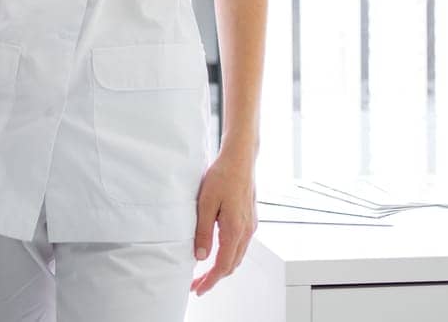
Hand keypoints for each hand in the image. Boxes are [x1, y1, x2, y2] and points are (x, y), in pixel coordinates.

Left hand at [190, 148, 257, 295]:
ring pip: (237, 256)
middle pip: (231, 265)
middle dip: (214, 277)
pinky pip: (241, 245)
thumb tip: (200, 256)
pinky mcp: (249, 219)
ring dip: (222, 267)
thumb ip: (203, 232)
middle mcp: (246, 231)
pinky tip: (218, 252)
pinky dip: (229, 255)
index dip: (210, 280)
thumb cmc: (222, 176)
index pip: (223, 265)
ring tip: (205, 271)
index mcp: (235, 230)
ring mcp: (250, 226)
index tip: (198, 289)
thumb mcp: (205, 203)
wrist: (240, 159)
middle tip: (197, 284)